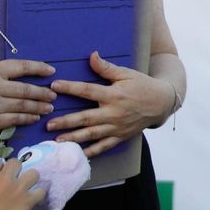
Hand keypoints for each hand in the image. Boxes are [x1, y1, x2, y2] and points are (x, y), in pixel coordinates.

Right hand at [0, 59, 56, 133]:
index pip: (22, 67)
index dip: (39, 68)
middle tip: (53, 95)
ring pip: (23, 106)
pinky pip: (14, 120)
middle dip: (43, 93)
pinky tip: (34, 117)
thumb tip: (27, 74)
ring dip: (39, 107)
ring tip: (49, 107)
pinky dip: (27, 119)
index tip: (51, 71)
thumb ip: (3, 72)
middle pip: (26, 89)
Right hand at [0, 156, 42, 209]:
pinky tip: (33, 199)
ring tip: (27, 187)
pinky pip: (41, 191)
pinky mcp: (29, 199)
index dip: (0, 167)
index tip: (0, 173)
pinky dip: (38, 195)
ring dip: (30, 179)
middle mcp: (5, 178)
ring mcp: (19, 187)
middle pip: (16, 163)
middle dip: (16, 169)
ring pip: (33, 173)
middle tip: (14, 179)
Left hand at [46, 51, 176, 157]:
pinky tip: (77, 153)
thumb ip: (107, 68)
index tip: (54, 86)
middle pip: (85, 118)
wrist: (161, 103)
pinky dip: (90, 151)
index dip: (71, 88)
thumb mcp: (126, 74)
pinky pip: (103, 146)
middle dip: (66, 121)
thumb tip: (91, 55)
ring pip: (91, 135)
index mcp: (114, 95)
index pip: (88, 91)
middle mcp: (113, 113)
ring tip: (57, 141)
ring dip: (73, 138)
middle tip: (48, 124)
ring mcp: (116, 127)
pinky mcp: (120, 137)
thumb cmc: (142, 85)